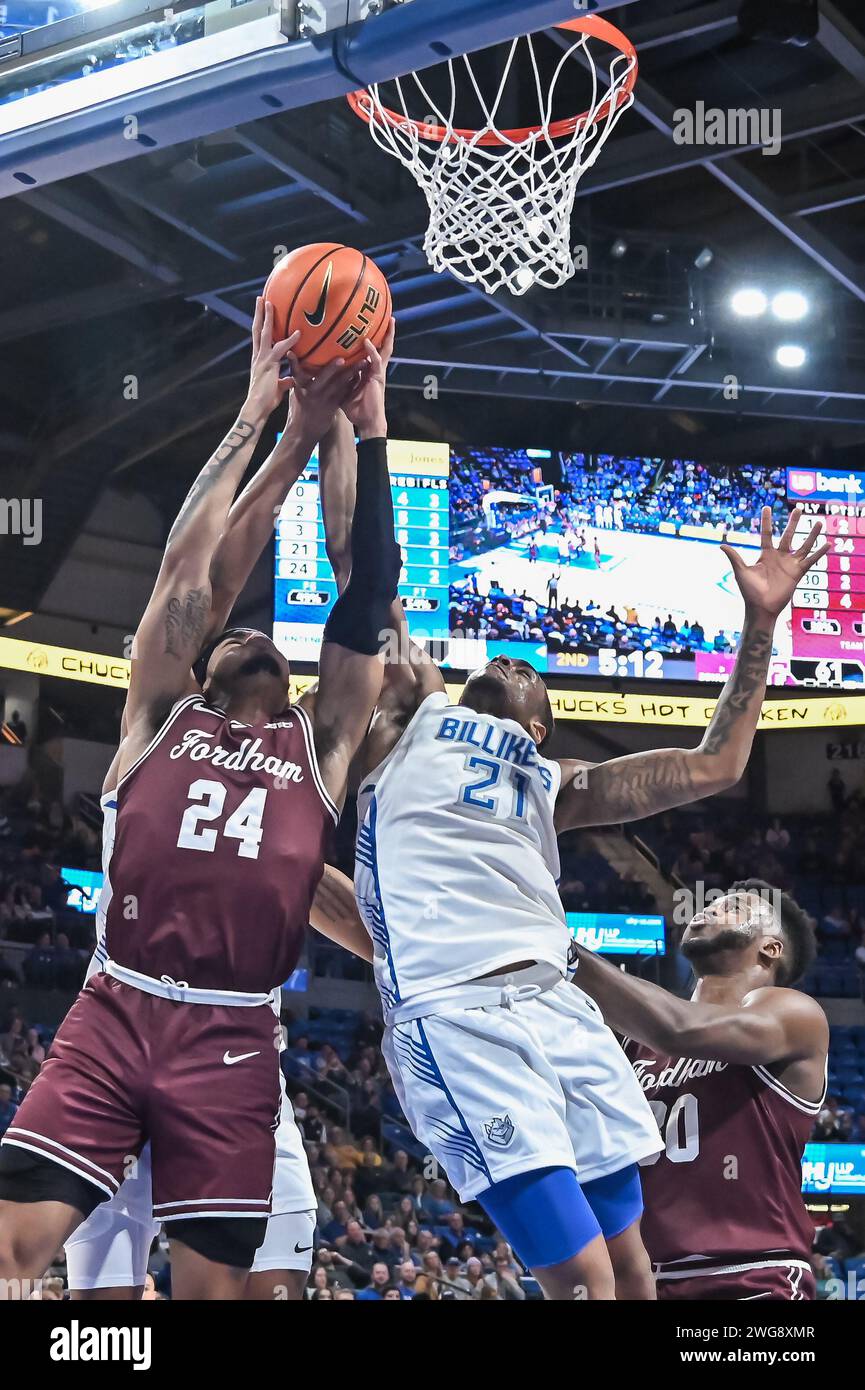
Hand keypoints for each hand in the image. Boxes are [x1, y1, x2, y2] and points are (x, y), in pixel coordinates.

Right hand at [244, 297, 297, 420]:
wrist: (257, 408)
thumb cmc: (266, 400)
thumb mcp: (277, 387)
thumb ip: (284, 380)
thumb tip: (291, 379)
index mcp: (259, 360)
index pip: (259, 337)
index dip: (260, 324)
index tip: (262, 312)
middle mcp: (258, 356)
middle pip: (257, 330)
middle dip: (259, 314)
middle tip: (261, 298)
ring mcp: (262, 359)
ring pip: (264, 334)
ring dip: (267, 318)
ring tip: (270, 303)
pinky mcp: (269, 365)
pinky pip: (281, 350)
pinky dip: (290, 341)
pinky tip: (298, 333)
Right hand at [284, 354, 363, 448]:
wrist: (305, 431)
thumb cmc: (299, 409)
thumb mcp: (294, 393)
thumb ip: (297, 378)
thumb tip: (293, 358)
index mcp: (300, 387)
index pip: (296, 372)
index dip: (294, 363)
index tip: (292, 352)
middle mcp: (311, 392)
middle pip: (322, 377)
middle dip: (332, 368)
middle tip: (342, 358)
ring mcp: (323, 400)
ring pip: (338, 384)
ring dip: (351, 373)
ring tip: (361, 362)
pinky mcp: (333, 406)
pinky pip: (344, 393)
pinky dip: (352, 384)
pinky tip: (361, 376)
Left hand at [343, 317, 394, 439]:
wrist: (367, 422)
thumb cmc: (356, 409)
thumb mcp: (345, 389)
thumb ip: (339, 378)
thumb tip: (322, 370)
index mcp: (369, 371)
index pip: (373, 352)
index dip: (375, 339)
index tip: (373, 326)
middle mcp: (376, 369)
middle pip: (383, 347)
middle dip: (387, 333)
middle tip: (389, 318)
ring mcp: (378, 373)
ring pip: (385, 350)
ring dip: (387, 335)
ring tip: (389, 321)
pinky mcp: (377, 378)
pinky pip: (376, 361)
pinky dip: (371, 351)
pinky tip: (367, 342)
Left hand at [721, 506, 827, 619]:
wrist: (761, 608)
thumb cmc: (750, 591)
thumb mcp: (741, 571)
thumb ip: (734, 557)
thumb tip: (721, 544)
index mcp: (765, 555)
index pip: (767, 534)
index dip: (767, 521)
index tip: (767, 507)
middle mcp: (779, 557)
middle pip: (788, 535)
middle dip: (793, 522)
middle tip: (798, 508)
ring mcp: (790, 564)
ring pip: (803, 545)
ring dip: (811, 534)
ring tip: (819, 521)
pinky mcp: (798, 573)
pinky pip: (811, 561)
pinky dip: (819, 553)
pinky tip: (828, 544)